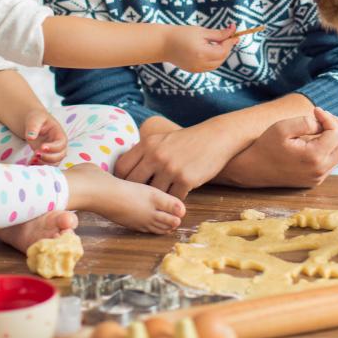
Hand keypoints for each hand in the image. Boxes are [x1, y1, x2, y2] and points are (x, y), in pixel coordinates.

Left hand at [23, 110, 67, 165]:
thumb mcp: (35, 119)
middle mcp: (59, 144)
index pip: (61, 143)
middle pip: (61, 155)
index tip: (42, 147)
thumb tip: (31, 137)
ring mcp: (53, 152)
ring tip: (32, 159)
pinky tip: (31, 162)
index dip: (53, 147)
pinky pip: (47, 165)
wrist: (33, 122)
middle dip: (49, 157)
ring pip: (55, 162)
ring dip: (44, 163)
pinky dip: (40, 166)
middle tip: (36, 154)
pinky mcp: (46, 156)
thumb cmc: (36, 118)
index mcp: (59, 134)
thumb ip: (33, 127)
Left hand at [114, 120, 239, 198]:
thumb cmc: (187, 141)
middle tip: (142, 198)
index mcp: (147, 144)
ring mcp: (170, 168)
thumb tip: (126, 172)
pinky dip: (173, 200)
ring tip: (161, 200)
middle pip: (134, 183)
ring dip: (158, 198)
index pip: (122, 167)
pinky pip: (172, 198)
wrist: (216, 137)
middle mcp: (156, 155)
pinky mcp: (186, 179)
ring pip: (154, 193)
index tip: (128, 187)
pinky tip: (176, 197)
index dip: (122, 180)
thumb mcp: (162, 139)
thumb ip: (145, 152)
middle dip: (137, 192)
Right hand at [164, 24, 235, 72]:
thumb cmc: (181, 34)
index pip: (223, 50)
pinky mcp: (193, 70)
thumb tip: (233, 31)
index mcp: (202, 53)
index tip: (234, 32)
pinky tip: (211, 50)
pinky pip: (209, 67)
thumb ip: (218, 34)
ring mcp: (197, 69)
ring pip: (217, 64)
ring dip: (222, 54)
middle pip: (222, 58)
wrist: (163, 44)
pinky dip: (214, 60)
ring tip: (220, 42)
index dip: (230, 41)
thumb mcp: (201, 31)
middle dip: (227, 47)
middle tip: (229, 36)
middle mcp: (201, 64)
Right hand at [218, 107, 337, 187]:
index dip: (329, 117)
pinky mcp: (316, 179)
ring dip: (336, 135)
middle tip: (322, 116)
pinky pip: (333, 159)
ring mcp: (319, 177)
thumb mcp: (282, 127)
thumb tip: (323, 122)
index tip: (314, 111)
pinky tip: (315, 138)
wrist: (252, 169)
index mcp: (314, 157)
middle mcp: (320, 170)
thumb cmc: (265, 146)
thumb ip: (306, 122)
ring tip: (319, 125)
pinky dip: (330, 146)